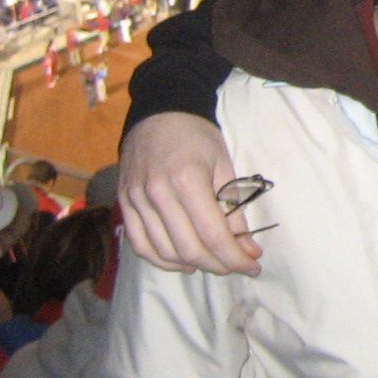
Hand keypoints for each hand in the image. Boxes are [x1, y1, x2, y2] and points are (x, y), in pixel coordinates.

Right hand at [118, 112, 259, 275]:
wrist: (160, 111)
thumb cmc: (197, 136)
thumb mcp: (224, 166)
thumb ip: (234, 208)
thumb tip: (248, 248)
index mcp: (187, 180)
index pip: (212, 234)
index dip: (234, 257)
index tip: (253, 266)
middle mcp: (157, 193)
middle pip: (188, 249)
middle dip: (218, 265)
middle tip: (237, 266)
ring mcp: (136, 200)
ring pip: (164, 252)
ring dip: (193, 266)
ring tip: (214, 263)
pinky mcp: (124, 204)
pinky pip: (140, 245)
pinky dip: (162, 260)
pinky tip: (183, 262)